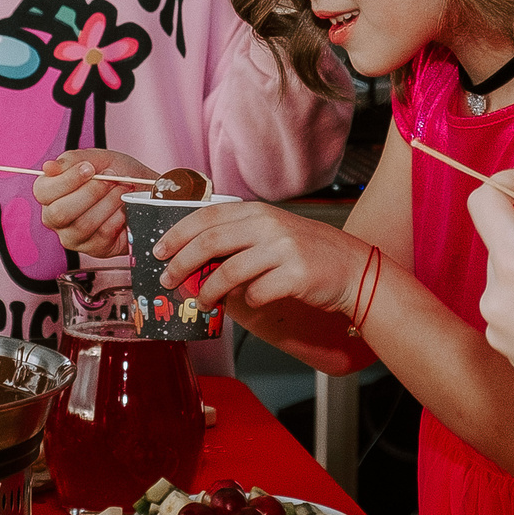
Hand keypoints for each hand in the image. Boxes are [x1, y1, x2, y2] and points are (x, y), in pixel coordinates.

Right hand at [34, 151, 155, 257]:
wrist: (144, 190)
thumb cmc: (116, 174)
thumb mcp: (96, 158)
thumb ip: (71, 161)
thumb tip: (48, 168)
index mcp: (49, 194)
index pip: (43, 192)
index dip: (67, 180)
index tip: (89, 168)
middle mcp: (55, 218)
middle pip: (60, 212)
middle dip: (90, 193)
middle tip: (110, 180)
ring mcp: (73, 237)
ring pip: (83, 224)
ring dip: (108, 203)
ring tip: (123, 190)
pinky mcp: (94, 249)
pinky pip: (102, 235)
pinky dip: (118, 218)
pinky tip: (125, 208)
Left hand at [157, 201, 374, 315]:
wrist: (354, 269)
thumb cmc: (309, 254)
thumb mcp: (273, 234)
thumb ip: (239, 239)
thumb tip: (194, 260)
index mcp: (259, 212)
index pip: (208, 215)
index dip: (178, 232)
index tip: (159, 250)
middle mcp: (269, 225)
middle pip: (211, 241)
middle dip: (182, 263)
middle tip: (168, 280)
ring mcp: (283, 249)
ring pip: (229, 271)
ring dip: (209, 291)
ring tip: (203, 303)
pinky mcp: (295, 274)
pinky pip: (257, 292)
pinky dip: (247, 301)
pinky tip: (250, 302)